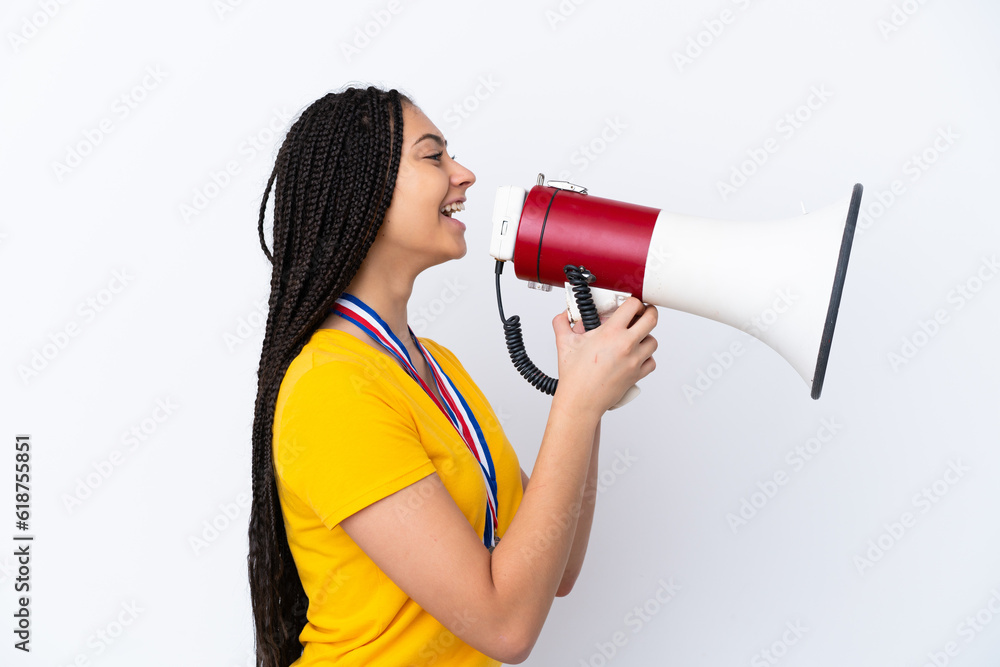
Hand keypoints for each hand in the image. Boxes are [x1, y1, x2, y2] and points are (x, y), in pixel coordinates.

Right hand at [551, 297, 657, 415]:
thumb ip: (561, 323)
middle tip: (642, 313)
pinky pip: (652, 362)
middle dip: (648, 312)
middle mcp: (626, 345)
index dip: (633, 301)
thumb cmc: (575, 377)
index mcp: (611, 333)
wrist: (581, 400)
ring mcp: (634, 360)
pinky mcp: (637, 375)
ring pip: (653, 341)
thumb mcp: (564, 343)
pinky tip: (636, 356)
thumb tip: (563, 316)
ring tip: (635, 337)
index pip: (633, 305)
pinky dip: (647, 358)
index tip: (630, 304)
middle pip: (652, 319)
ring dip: (646, 336)